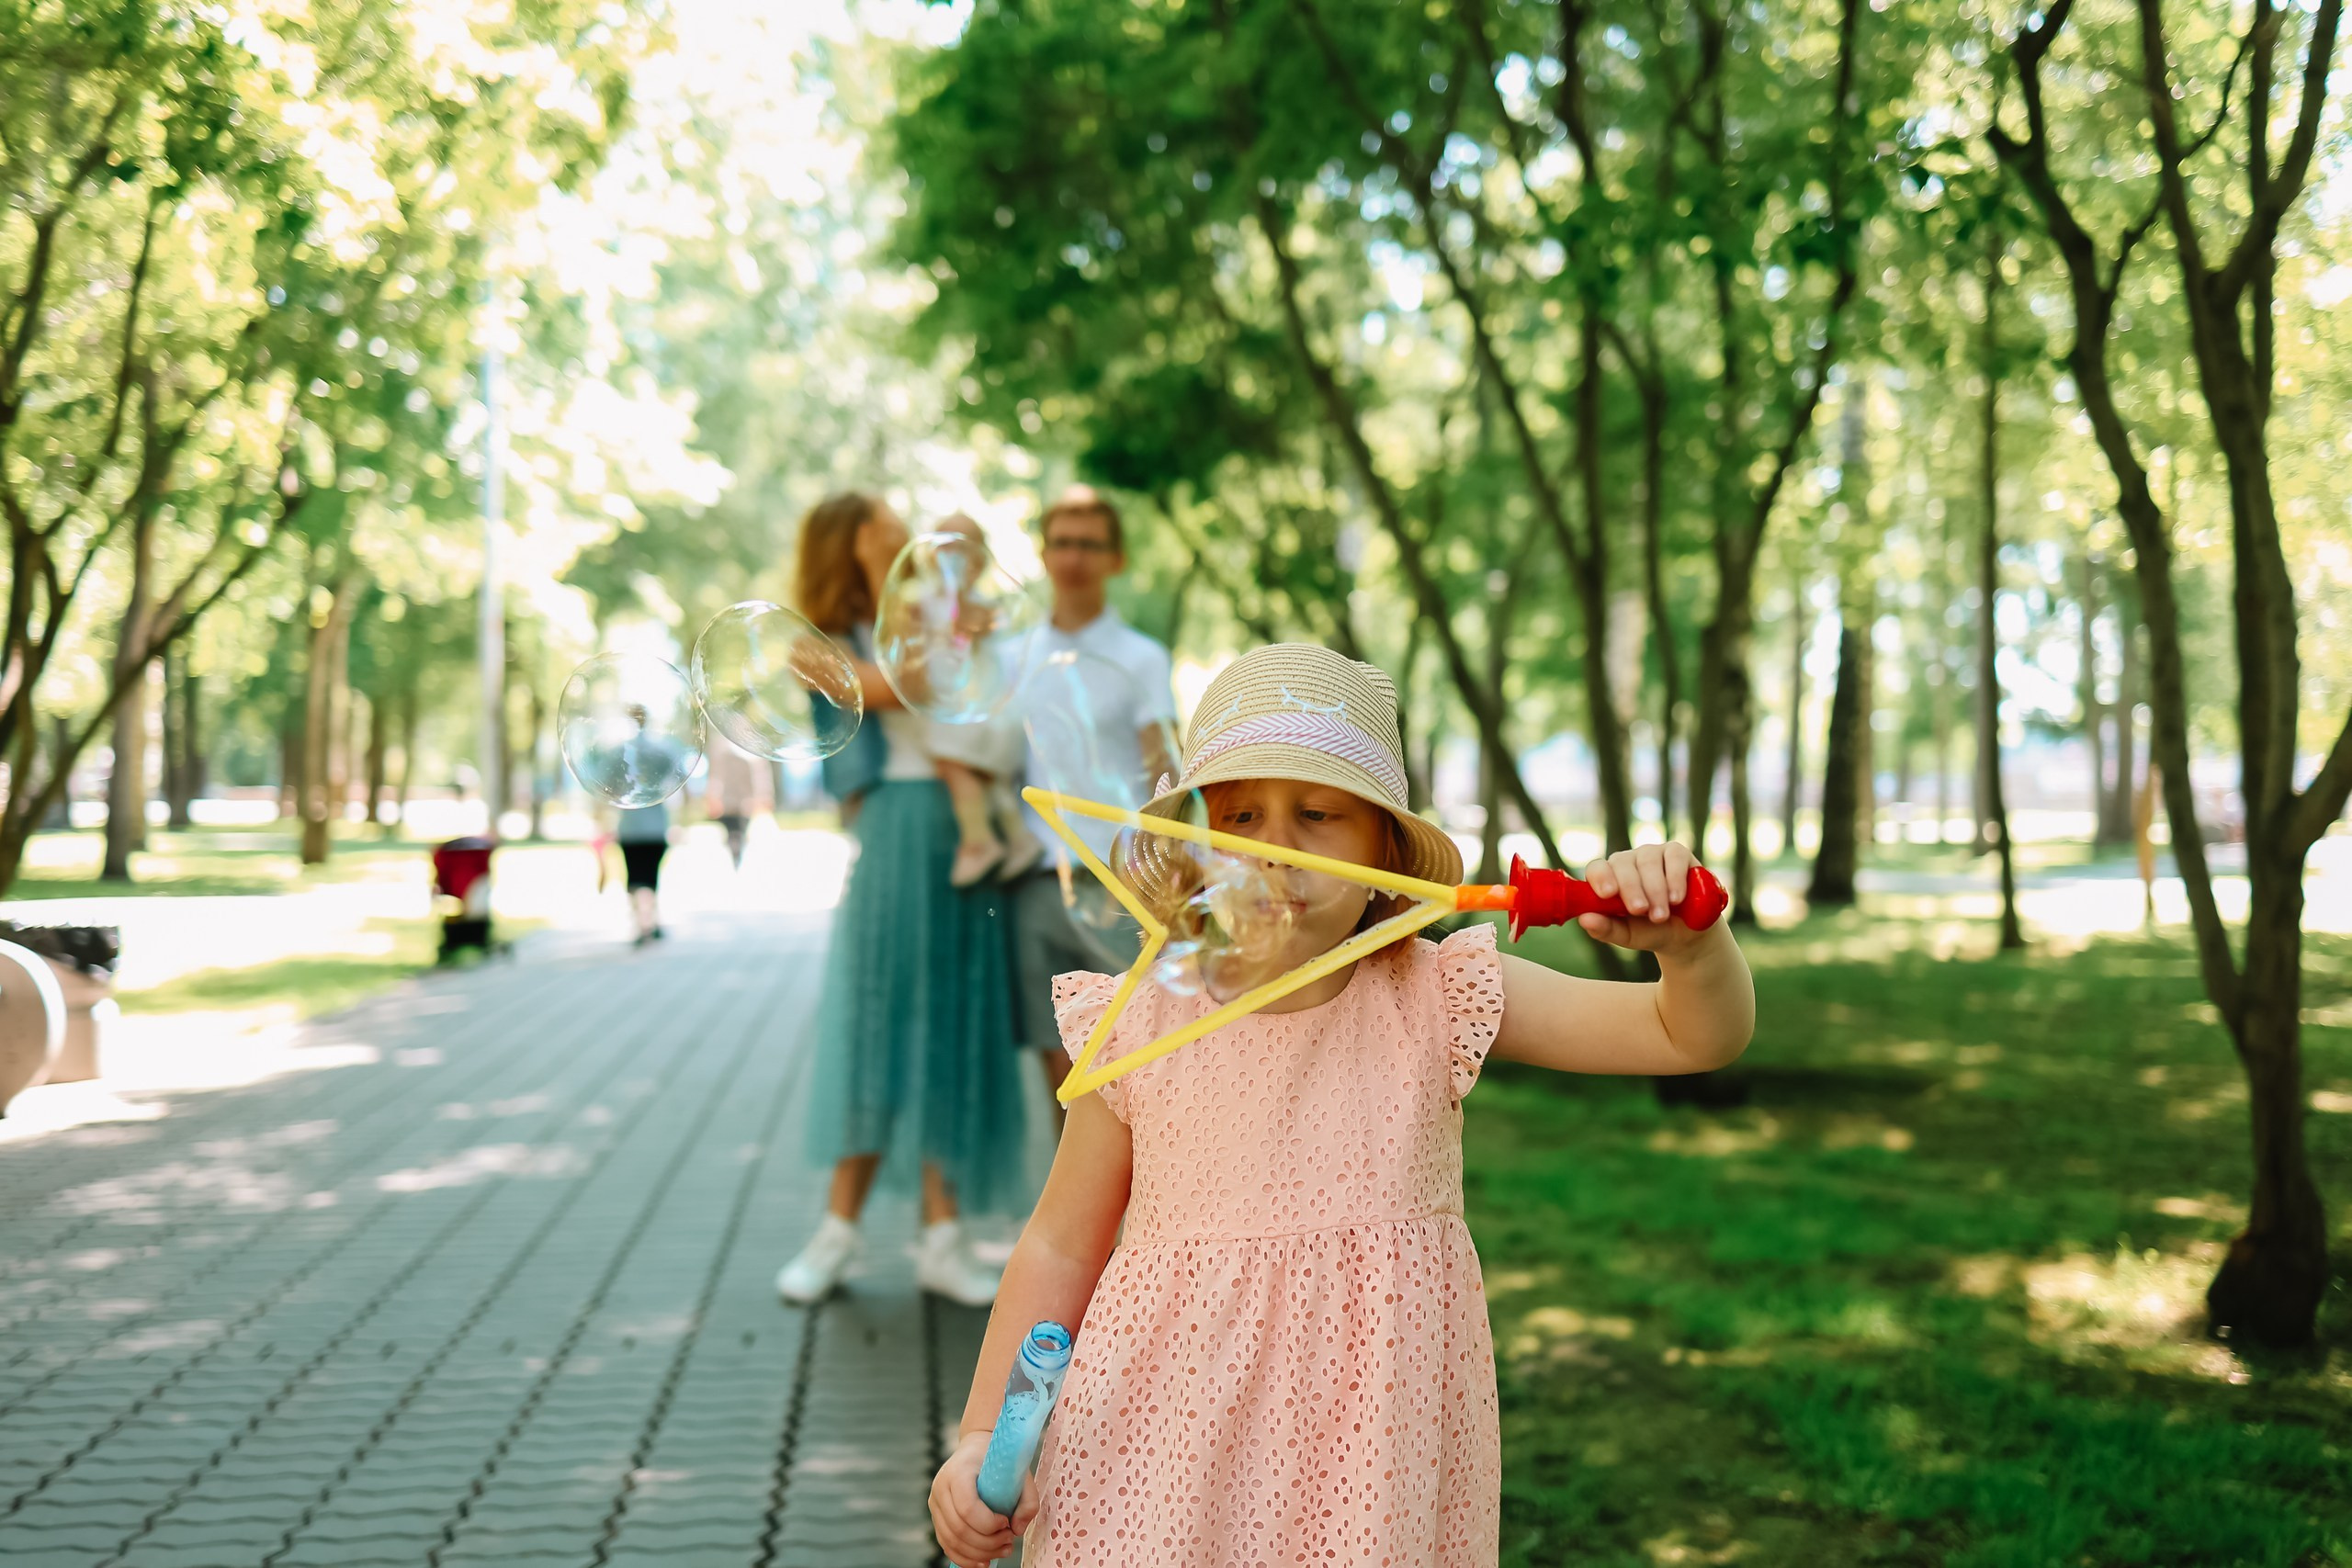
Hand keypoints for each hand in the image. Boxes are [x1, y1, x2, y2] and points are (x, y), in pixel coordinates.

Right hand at [931, 1428, 1035, 1567]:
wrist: (977, 1448)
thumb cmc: (1000, 1461)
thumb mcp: (1020, 1472)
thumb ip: (1027, 1500)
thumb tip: (1017, 1530)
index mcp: (958, 1471)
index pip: (967, 1508)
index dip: (988, 1524)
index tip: (1006, 1522)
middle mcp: (940, 1487)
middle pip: (959, 1529)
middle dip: (988, 1543)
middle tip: (1010, 1540)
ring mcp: (935, 1503)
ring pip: (952, 1541)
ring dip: (980, 1553)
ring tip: (1004, 1549)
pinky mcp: (937, 1517)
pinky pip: (947, 1545)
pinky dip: (965, 1558)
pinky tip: (985, 1561)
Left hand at [1578, 842, 1711, 954]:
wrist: (1686, 936)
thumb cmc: (1650, 932)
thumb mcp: (1628, 936)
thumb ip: (1606, 929)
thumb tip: (1584, 920)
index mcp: (1609, 878)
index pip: (1597, 868)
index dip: (1601, 877)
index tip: (1607, 894)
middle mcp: (1628, 862)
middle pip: (1622, 863)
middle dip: (1631, 889)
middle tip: (1640, 911)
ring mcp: (1653, 853)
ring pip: (1648, 861)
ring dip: (1655, 890)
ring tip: (1661, 915)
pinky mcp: (1678, 853)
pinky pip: (1673, 857)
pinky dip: (1675, 878)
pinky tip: (1676, 898)